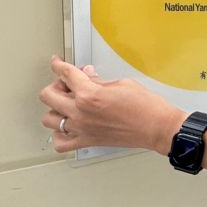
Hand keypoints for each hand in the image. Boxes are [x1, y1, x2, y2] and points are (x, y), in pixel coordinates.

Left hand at [40, 56, 186, 154]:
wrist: (158, 127)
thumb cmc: (147, 107)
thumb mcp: (122, 83)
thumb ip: (100, 81)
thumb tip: (89, 77)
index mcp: (89, 95)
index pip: (65, 74)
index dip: (58, 65)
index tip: (57, 63)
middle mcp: (81, 113)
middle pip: (48, 95)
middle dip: (57, 85)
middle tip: (67, 83)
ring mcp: (82, 129)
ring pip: (49, 119)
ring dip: (55, 109)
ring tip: (66, 104)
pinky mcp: (88, 141)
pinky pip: (61, 142)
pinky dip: (59, 135)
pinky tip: (67, 127)